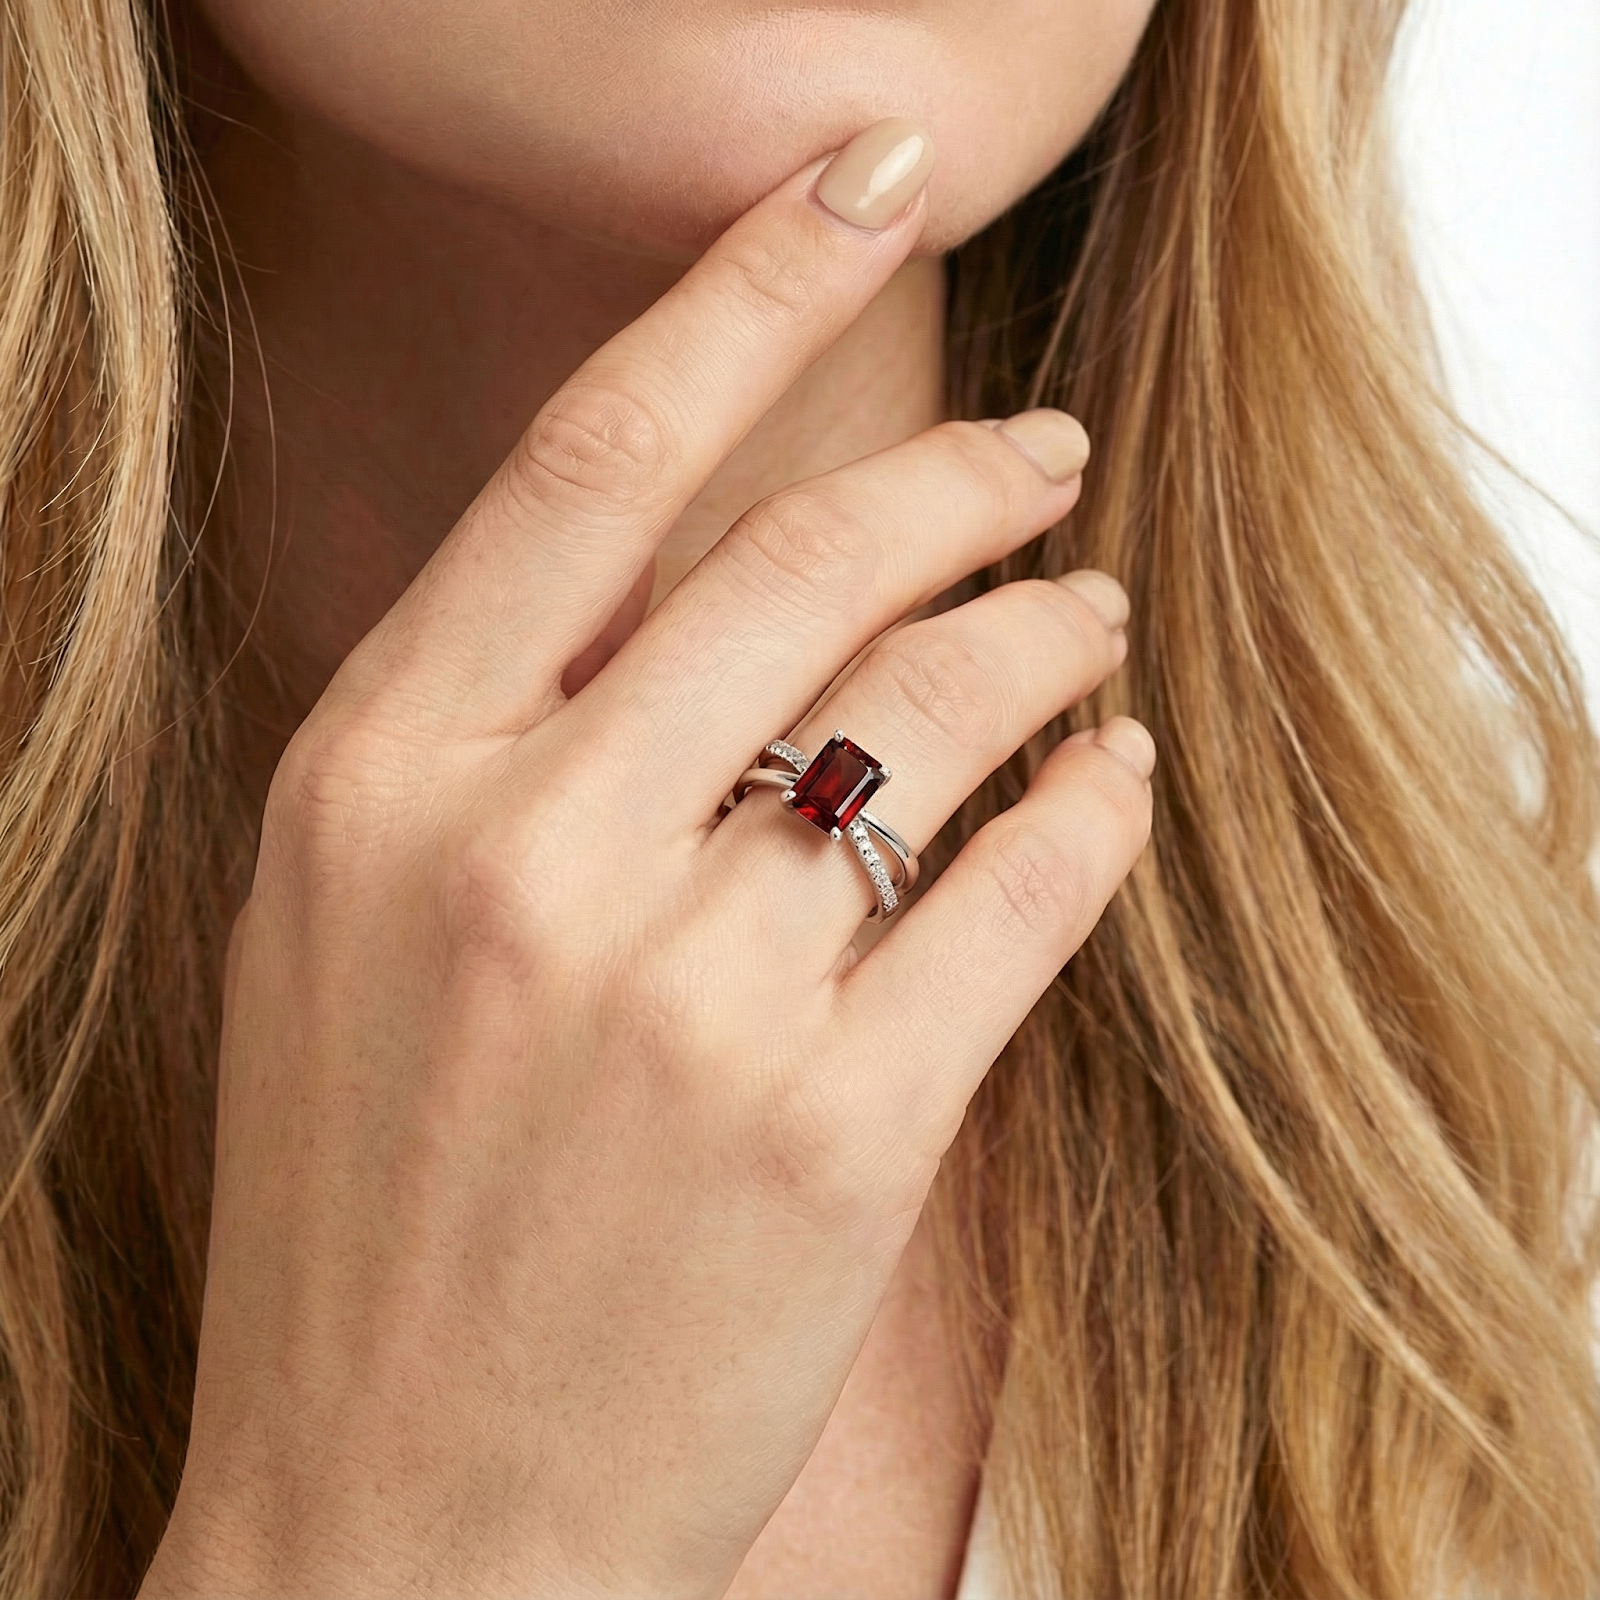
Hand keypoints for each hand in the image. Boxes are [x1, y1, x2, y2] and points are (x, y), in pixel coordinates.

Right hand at [142, 118, 1151, 1599]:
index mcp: (384, 776)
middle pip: (808, 560)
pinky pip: (1024, 894)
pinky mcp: (837, 1130)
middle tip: (1047, 461)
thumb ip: (508, 741)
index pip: (597, 454)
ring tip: (1097, 626)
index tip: (859, 175)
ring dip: (1051, 640)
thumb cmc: (370, 1215)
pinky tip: (1116, 785)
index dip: (742, 283)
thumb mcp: (363, 928)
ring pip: (940, 709)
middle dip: (965, 478)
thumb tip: (709, 593)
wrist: (397, 1512)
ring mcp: (687, 994)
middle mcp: (529, 851)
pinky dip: (1096, 813)